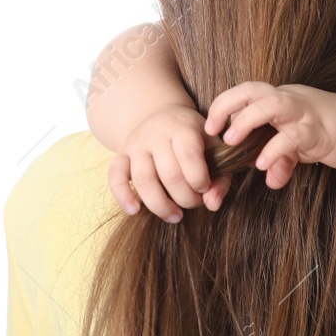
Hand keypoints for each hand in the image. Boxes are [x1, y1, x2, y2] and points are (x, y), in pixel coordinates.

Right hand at [106, 104, 232, 221]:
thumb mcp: (214, 149)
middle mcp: (156, 135)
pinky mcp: (120, 155)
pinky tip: (134, 210)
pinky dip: (122, 195)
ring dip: (159, 204)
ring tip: (175, 217)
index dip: (199, 178)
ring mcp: (136, 145)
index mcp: (182, 128)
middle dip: (184, 196)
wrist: (165, 118)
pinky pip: (115, 176)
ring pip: (142, 179)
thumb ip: (220, 177)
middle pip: (168, 172)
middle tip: (194, 203)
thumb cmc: (196, 139)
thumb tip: (213, 205)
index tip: (205, 188)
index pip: (188, 154)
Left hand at [204, 81, 335, 181]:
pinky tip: (264, 164)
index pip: (248, 92)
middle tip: (213, 131)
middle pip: (252, 90)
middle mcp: (292, 100)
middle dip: (226, 106)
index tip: (211, 127)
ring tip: (232, 141)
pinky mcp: (319, 131)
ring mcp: (306, 113)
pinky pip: (292, 136)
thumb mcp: (304, 147)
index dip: (225, 105)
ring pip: (269, 104)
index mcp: (284, 99)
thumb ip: (284, 158)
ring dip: (246, 121)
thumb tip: (269, 178)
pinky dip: (274, 149)